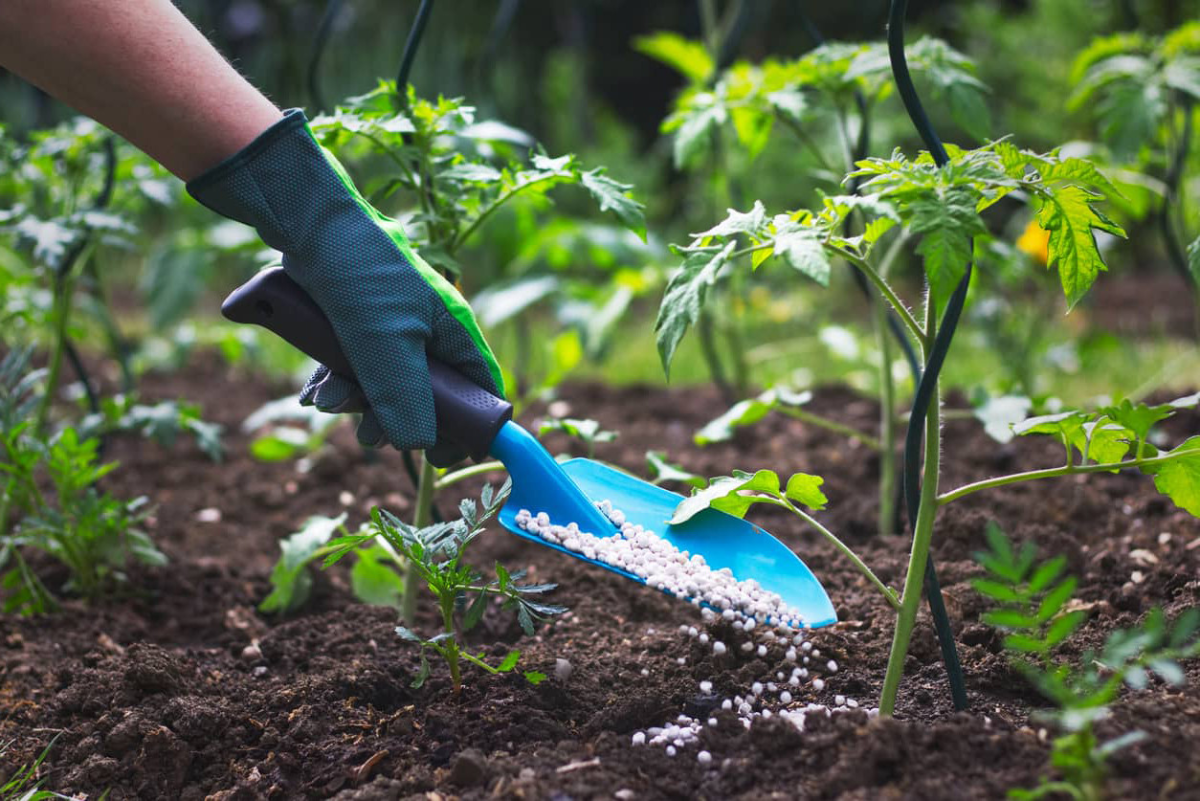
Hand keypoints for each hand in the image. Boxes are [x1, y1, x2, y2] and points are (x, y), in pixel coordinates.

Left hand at [188, 110, 503, 465]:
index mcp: (452, 332)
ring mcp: (390, 327)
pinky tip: (313, 393)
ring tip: (328, 402)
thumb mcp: (385, 342)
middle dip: (395, 418)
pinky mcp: (356, 323)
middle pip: (426, 396)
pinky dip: (334, 383)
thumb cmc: (361, 273)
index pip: (479, 390)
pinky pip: (352, 367)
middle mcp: (427, 331)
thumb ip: (403, 397)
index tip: (444, 456)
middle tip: (369, 436)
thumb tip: (418, 446)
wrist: (305, 221)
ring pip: (383, 384)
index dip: (468, 427)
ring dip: (355, 400)